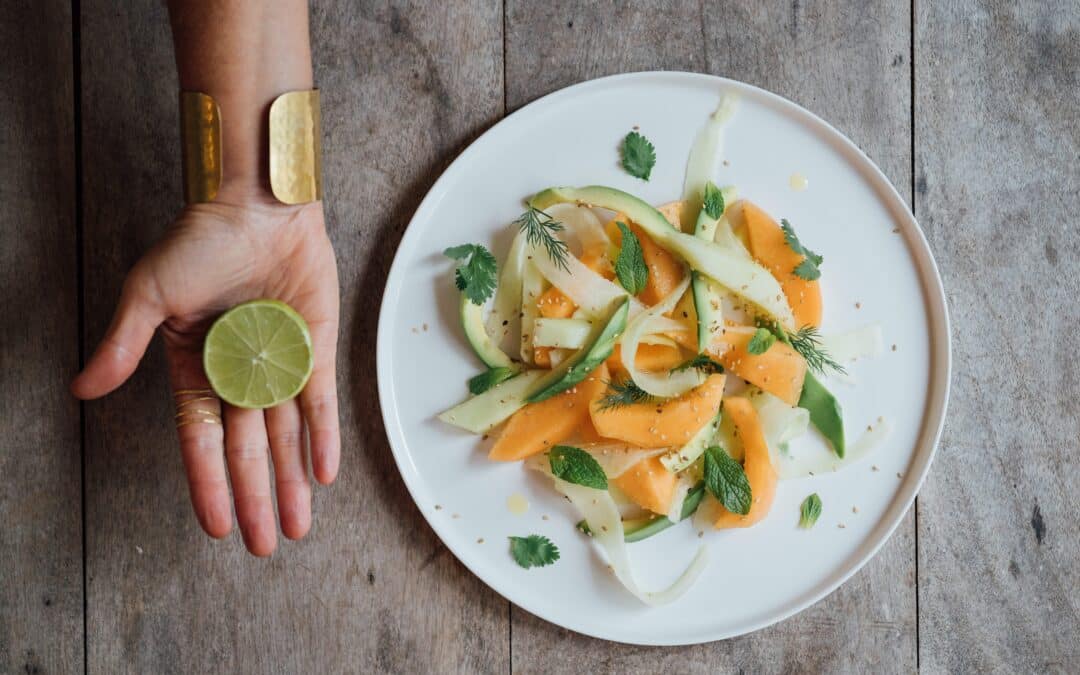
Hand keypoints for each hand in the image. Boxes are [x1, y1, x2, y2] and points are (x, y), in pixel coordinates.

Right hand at [72, 187, 340, 555]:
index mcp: (194, 368)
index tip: (217, 525)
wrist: (257, 204)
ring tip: (296, 527)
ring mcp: (279, 364)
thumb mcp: (149, 295)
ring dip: (292, 481)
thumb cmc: (199, 243)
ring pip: (286, 436)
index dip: (207, 483)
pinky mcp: (315, 348)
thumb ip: (124, 346)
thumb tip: (81, 390)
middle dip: (256, 498)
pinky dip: (323, 437)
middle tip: (263, 545)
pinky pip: (320, 402)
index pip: (200, 440)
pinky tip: (323, 474)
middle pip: (247, 450)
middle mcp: (238, 374)